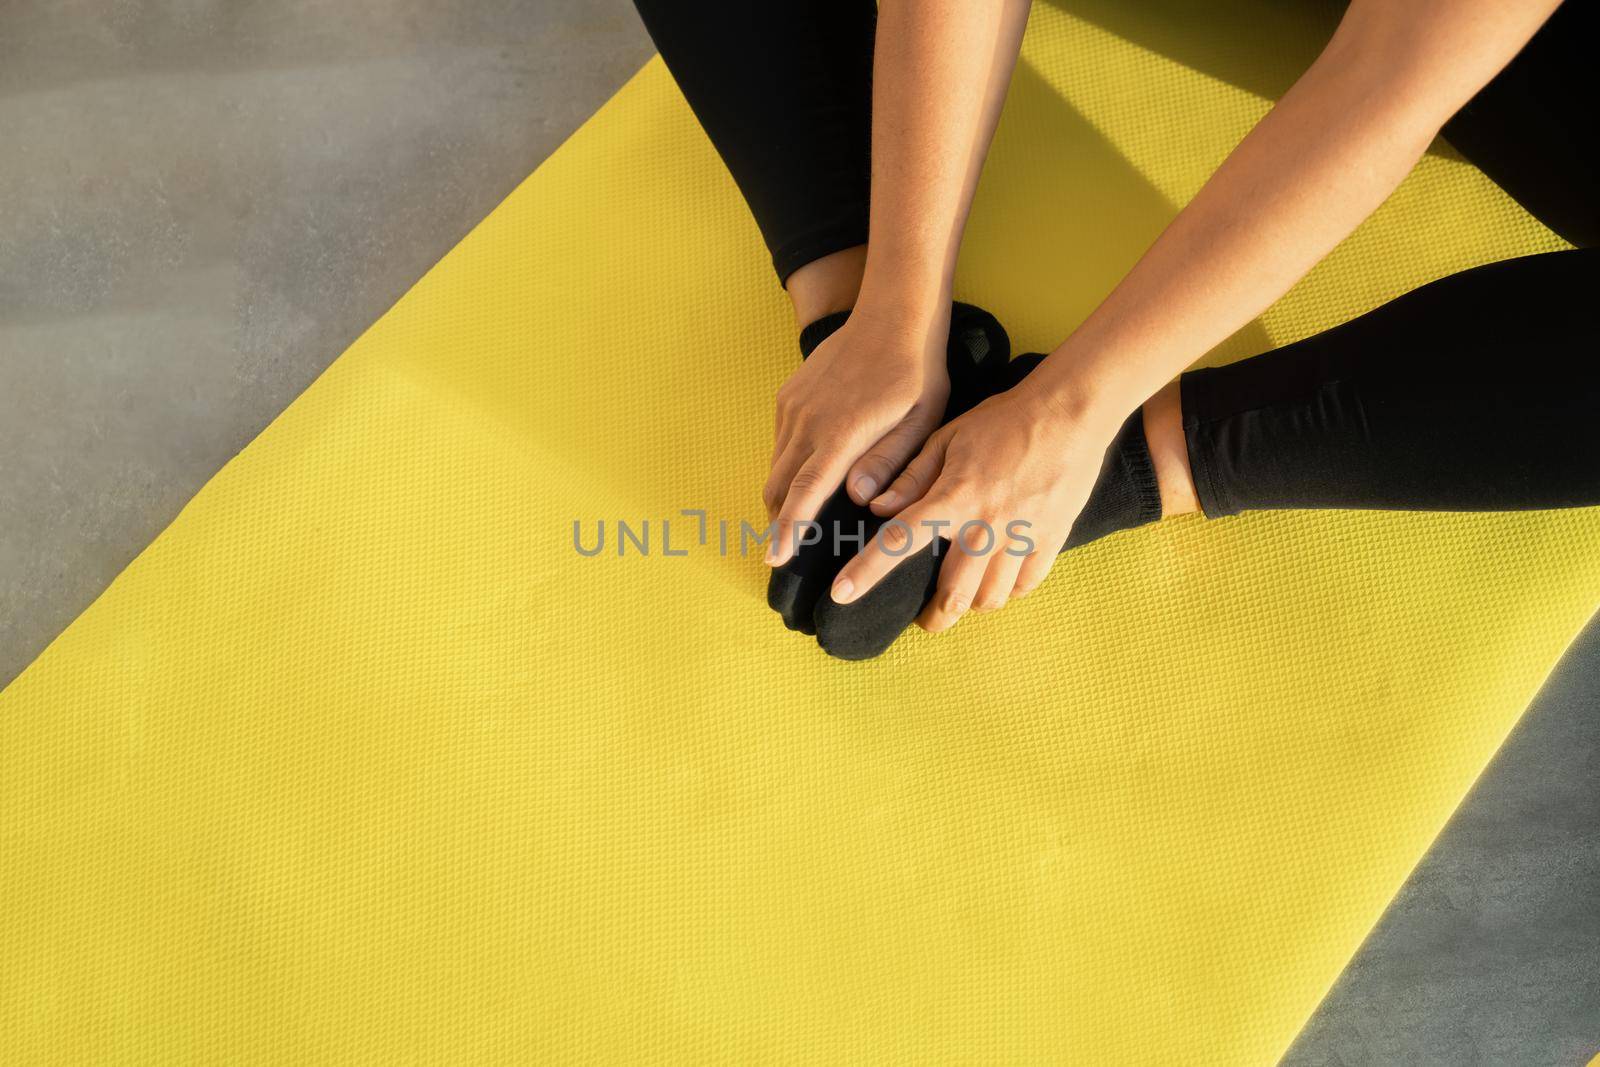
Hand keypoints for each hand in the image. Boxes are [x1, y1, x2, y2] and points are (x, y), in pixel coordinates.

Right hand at [764, 306, 950, 564]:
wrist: (893, 315)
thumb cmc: (916, 373)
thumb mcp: (918, 422)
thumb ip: (888, 462)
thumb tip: (858, 498)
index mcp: (841, 434)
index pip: (804, 493)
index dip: (788, 530)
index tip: (775, 558)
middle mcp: (808, 421)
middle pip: (778, 486)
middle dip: (778, 522)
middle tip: (786, 551)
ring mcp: (794, 406)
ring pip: (775, 465)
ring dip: (780, 495)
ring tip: (792, 520)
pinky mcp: (789, 394)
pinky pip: (778, 441)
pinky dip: (785, 465)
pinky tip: (804, 475)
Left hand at [829, 372, 1124, 630]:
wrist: (1069, 413)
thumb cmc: (1002, 421)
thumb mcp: (947, 438)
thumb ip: (911, 476)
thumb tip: (876, 507)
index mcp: (953, 496)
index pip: (901, 541)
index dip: (866, 571)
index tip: (840, 595)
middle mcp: (986, 524)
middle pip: (954, 594)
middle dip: (935, 617)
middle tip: (925, 618)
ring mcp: (1022, 536)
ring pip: (990, 598)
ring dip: (971, 604)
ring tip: (963, 596)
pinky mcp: (1052, 539)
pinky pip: (1024, 585)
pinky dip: (1007, 591)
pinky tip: (998, 580)